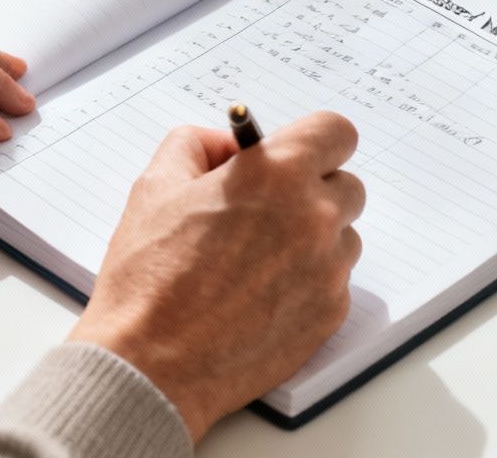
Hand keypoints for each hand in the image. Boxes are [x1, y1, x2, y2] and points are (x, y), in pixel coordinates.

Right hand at [68, 111, 364, 440]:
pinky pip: (334, 282)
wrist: (152, 365)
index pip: (336, 133)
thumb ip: (196, 146)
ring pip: (343, 237)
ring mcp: (327, 269)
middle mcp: (314, 218)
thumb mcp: (155, 186)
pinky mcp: (329, 314)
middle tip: (268, 210)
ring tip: (258, 261)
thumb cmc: (149, 279)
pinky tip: (262, 296)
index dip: (315, 141)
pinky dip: (309, 282)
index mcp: (276, 174)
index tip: (296, 154)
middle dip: (313, 191)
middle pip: (347, 186)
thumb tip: (227, 146)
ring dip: (314, 239)